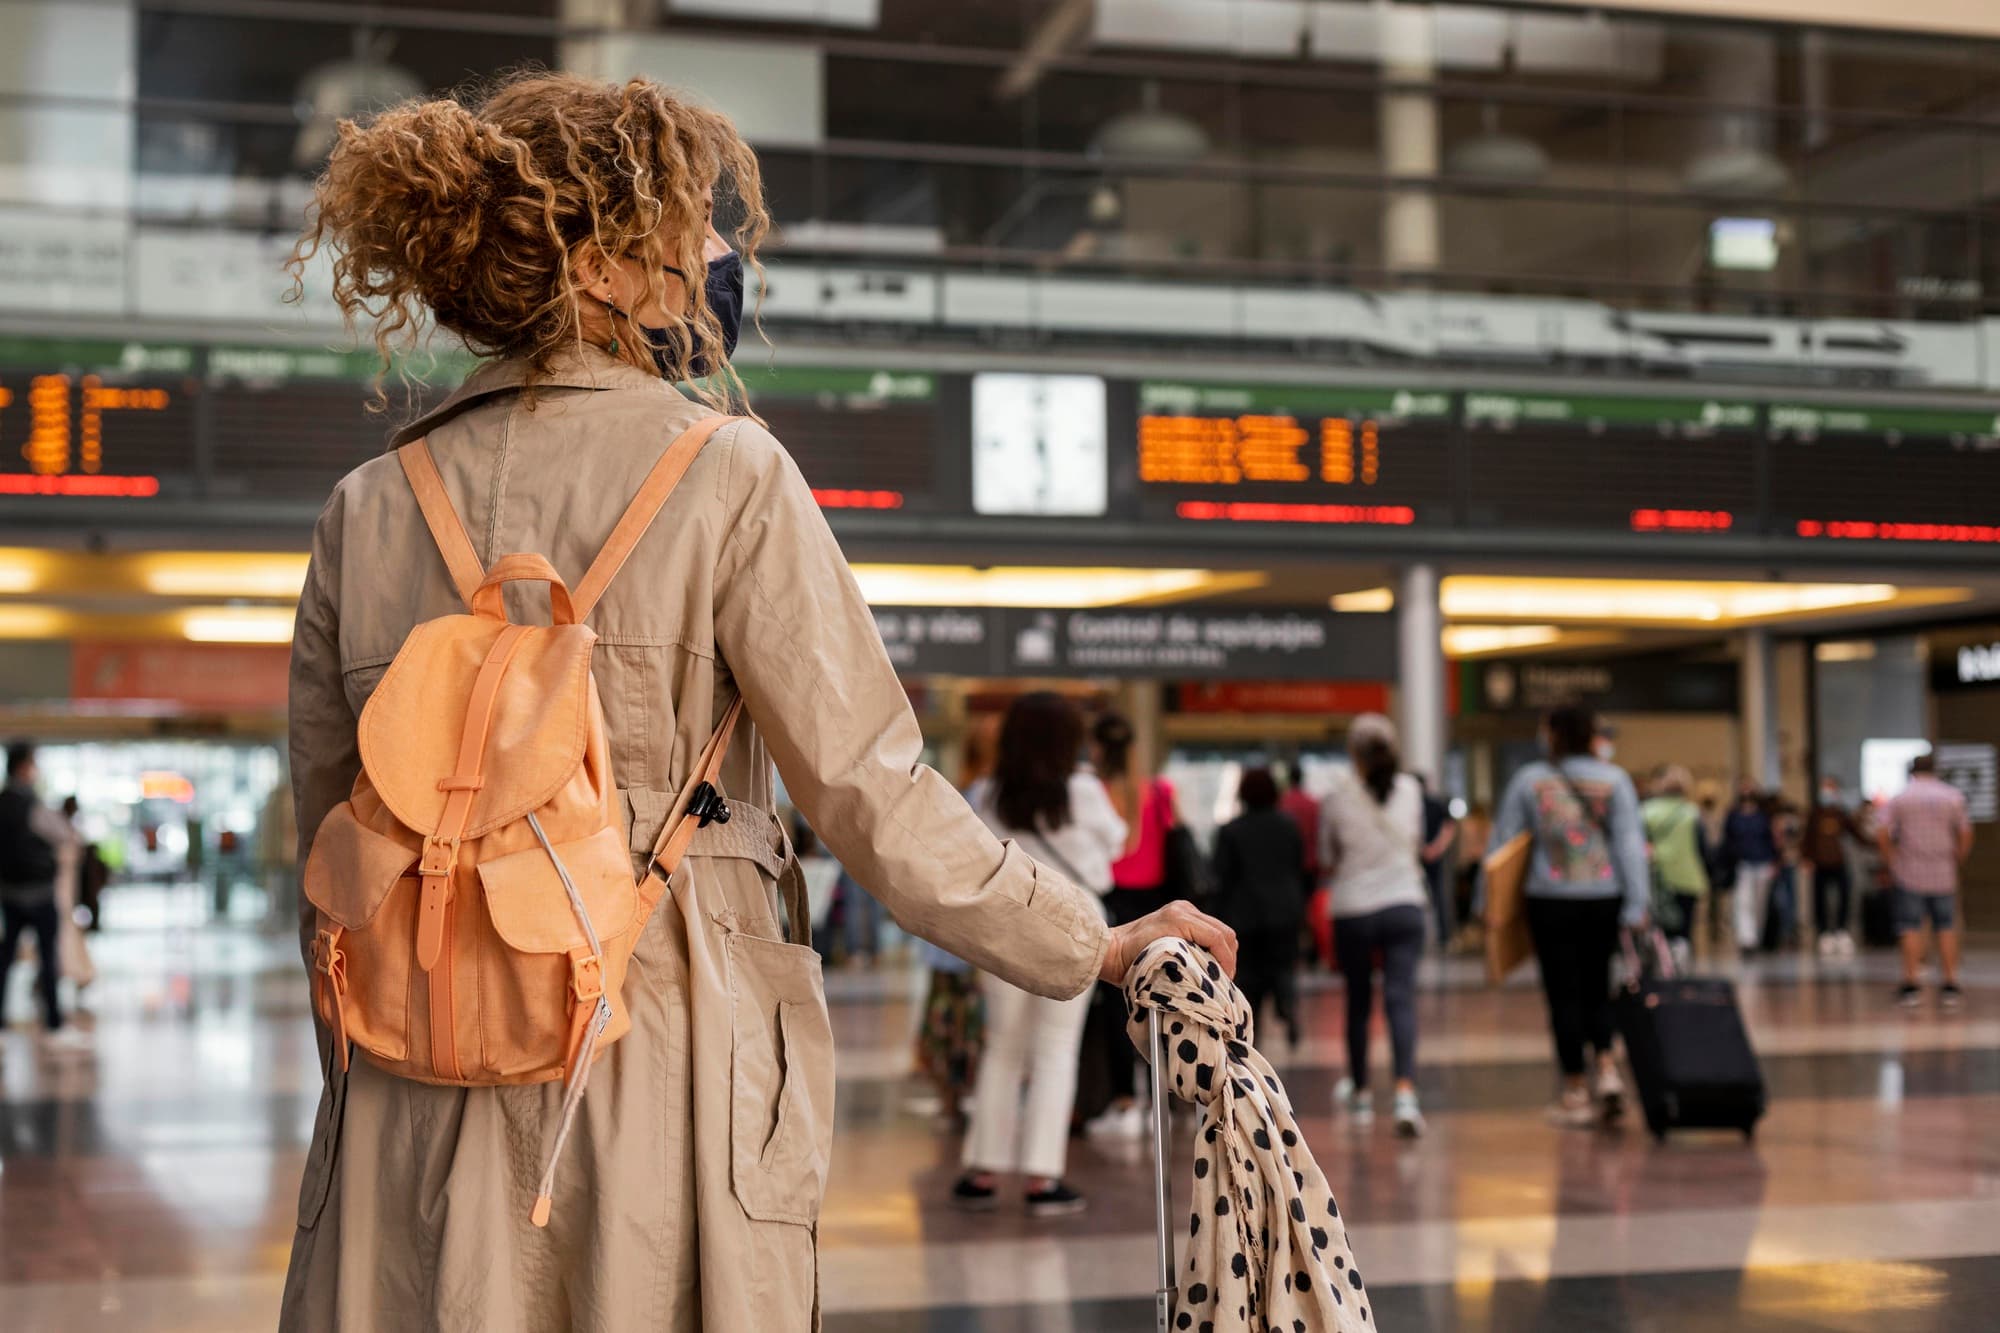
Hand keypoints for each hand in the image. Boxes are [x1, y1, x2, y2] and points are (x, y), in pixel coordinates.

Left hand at [1100, 899, 1237, 983]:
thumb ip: (1186, 967)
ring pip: (1218, 930)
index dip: (1227, 961)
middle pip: (1223, 932)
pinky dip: (1213, 946)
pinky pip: (1207, 929)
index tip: (1227, 980)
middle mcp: (1183, 909)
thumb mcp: (1159, 964)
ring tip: (1217, 973)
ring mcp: (1182, 909)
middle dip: (1228, 957)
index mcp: (1179, 918)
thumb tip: (1208, 980)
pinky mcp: (1181, 914)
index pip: (1217, 938)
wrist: (1110, 950)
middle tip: (1225, 980)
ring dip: (1222, 952)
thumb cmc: (1128, 960)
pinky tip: (1208, 962)